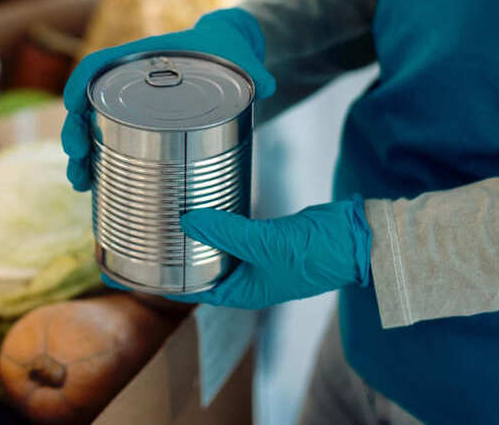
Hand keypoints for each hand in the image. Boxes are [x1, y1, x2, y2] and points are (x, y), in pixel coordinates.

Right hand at [61, 8, 275, 190]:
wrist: (228, 55)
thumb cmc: (228, 52)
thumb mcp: (241, 60)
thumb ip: (255, 72)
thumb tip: (266, 85)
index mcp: (143, 57)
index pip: (99, 65)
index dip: (80, 84)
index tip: (72, 106)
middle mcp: (128, 82)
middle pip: (87, 104)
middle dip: (74, 131)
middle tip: (76, 158)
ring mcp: (130, 105)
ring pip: (92, 129)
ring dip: (80, 156)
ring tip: (79, 182)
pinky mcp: (139, 126)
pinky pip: (108, 143)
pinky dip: (97, 164)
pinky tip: (91, 187)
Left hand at [163, 197, 371, 308]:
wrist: (357, 238)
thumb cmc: (317, 254)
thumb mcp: (264, 243)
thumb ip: (226, 232)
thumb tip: (188, 221)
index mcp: (245, 293)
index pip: (196, 291)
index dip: (169, 281)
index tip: (141, 269)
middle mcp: (249, 279)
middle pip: (204, 268)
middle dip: (179, 254)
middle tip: (150, 233)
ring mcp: (259, 259)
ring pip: (218, 248)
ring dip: (199, 235)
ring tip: (171, 216)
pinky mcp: (268, 238)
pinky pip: (235, 231)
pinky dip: (220, 222)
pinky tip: (205, 206)